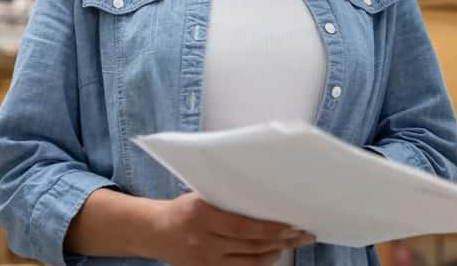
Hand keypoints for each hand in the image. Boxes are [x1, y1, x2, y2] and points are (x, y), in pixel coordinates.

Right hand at [146, 192, 315, 265]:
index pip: (244, 226)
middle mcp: (204, 239)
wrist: (154, 231)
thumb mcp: (200, 197)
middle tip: (302, 236)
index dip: (271, 229)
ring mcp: (205, 259)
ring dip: (273, 253)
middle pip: (251, 245)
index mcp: (203, 215)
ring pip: (249, 262)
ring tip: (288, 245)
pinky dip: (257, 264)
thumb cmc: (182, 209)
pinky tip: (269, 256)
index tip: (292, 226)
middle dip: (281, 241)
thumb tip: (263, 200)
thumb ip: (227, 200)